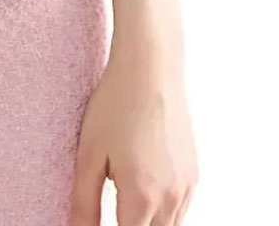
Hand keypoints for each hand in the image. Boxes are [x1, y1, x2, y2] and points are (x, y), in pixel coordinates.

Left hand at [70, 38, 198, 224]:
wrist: (151, 67)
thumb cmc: (115, 105)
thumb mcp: (89, 154)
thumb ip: (85, 203)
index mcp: (142, 196)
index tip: (103, 219)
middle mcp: (171, 197)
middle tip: (114, 212)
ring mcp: (186, 186)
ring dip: (149, 224)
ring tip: (124, 204)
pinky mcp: (193, 173)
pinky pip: (180, 208)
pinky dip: (163, 212)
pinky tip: (143, 190)